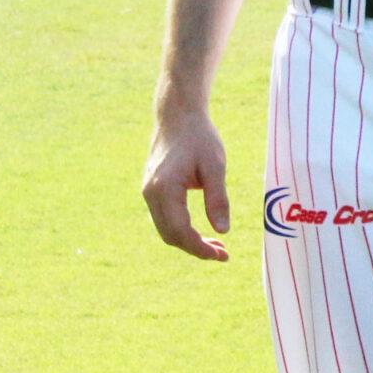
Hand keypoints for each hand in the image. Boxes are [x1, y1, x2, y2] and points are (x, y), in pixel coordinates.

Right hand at [143, 108, 231, 261]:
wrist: (178, 116)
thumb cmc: (199, 138)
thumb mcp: (215, 166)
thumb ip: (218, 199)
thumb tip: (223, 230)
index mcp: (165, 189)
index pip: (181, 232)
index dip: (201, 248)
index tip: (223, 255)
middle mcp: (151, 194)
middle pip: (170, 236)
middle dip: (196, 248)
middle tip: (223, 253)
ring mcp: (148, 192)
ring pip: (165, 229)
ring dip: (188, 241)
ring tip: (216, 244)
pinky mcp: (152, 189)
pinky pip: (164, 218)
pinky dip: (181, 229)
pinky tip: (201, 230)